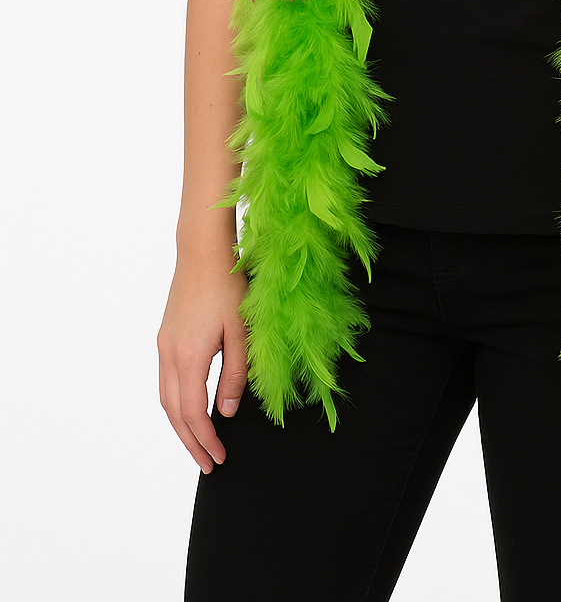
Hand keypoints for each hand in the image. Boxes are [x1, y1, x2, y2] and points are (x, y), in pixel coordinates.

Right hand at [158, 251, 248, 473]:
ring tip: (199, 444)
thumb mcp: (242, 332)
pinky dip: (176, 404)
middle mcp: (169, 355)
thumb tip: (228, 413)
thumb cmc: (227, 285)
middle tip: (208, 464)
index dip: (206, 439)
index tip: (219, 458)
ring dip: (181, 426)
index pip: (194, 413)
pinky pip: (166, 382)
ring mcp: (163, 346)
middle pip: (174, 413)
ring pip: (166, 399)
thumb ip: (236, 375)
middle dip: (190, 442)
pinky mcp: (165, 337)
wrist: (202, 251)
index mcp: (188, 357)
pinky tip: (190, 409)